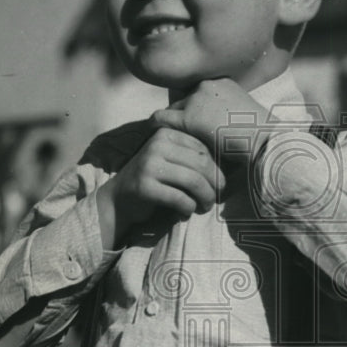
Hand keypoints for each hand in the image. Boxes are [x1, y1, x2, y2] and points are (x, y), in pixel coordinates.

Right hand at [96, 126, 225, 248]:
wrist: (119, 198)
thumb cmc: (154, 180)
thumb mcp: (171, 160)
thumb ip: (192, 157)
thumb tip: (228, 165)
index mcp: (166, 134)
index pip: (202, 149)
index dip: (216, 168)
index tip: (219, 183)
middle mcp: (157, 145)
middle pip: (200, 164)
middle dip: (214, 184)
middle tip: (216, 197)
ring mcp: (149, 165)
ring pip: (193, 181)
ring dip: (205, 198)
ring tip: (205, 207)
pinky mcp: (145, 187)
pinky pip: (179, 198)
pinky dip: (188, 208)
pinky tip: (186, 212)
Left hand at [152, 78, 271, 164]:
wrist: (265, 143)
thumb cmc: (260, 137)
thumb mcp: (241, 117)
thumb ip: (222, 114)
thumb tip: (212, 126)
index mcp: (222, 82)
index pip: (195, 92)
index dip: (190, 109)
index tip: (188, 123)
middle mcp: (207, 85)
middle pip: (181, 99)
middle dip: (179, 116)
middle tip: (173, 133)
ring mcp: (197, 99)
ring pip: (171, 109)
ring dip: (170, 124)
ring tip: (163, 138)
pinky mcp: (188, 117)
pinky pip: (161, 120)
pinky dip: (154, 127)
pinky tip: (151, 137)